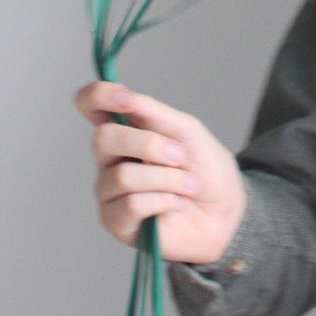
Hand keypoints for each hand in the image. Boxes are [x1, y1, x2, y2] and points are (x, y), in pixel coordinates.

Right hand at [75, 80, 247, 263]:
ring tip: (188, 185)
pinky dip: (165, 200)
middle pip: (102, 138)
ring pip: (123, 176)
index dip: (99, 95)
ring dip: (168, 178)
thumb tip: (127, 96)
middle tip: (179, 155)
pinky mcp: (115, 221)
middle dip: (148, 144)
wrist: (225, 210)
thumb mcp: (187, 131)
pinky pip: (132, 204)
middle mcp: (110, 158)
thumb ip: (155, 113)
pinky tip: (177, 203)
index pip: (91, 104)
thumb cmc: (204, 168)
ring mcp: (109, 190)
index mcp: (125, 129)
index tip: (128, 99)